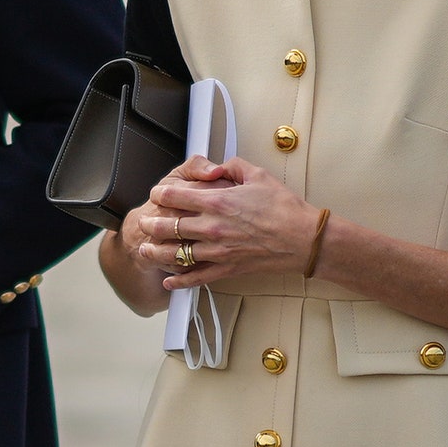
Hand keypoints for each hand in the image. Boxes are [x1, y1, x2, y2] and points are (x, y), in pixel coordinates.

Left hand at [141, 158, 320, 286]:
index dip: (161, 194)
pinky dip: (180, 281)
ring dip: (156, 252)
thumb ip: (234, 167)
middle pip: (170, 227)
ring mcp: (218, 251)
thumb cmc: (284, 208)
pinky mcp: (227, 269)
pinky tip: (168, 280)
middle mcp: (212, 227)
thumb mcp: (258, 175)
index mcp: (217, 201)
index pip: (176, 196)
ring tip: (145, 250)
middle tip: (144, 223)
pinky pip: (197, 278)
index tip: (156, 195)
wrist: (303, 239)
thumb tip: (220, 166)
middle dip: (152, 224)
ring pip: (177, 254)